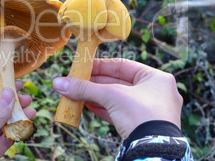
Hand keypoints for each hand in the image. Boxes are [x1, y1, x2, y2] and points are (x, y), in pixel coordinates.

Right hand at [53, 58, 182, 137]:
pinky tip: (88, 106)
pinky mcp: (143, 126)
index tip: (83, 66)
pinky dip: (104, 109)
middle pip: (119, 82)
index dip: (101, 65)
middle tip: (76, 81)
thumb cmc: (140, 114)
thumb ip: (85, 88)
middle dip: (95, 83)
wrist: (153, 149)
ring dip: (97, 96)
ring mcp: (150, 110)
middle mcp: (156, 92)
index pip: (123, 65)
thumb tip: (58, 83)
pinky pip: (120, 113)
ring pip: (118, 99)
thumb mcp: (111, 96)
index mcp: (156, 78)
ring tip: (78, 94)